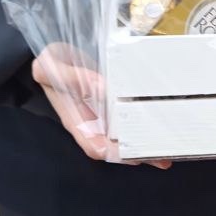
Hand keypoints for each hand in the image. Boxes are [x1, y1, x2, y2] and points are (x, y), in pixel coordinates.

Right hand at [32, 45, 171, 169]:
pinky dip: (144, 125)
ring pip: (125, 137)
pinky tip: (161, 126)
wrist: (52, 58)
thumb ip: (71, 77)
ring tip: (168, 150)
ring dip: (145, 145)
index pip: (94, 146)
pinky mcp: (112, 106)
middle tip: (162, 157)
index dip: (113, 154)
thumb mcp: (49, 67)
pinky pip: (128, 119)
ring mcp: (102, 116)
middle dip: (138, 154)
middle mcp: (91, 123)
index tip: (133, 156)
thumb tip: (102, 86)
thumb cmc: (48, 65)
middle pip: (115, 147)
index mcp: (75, 120)